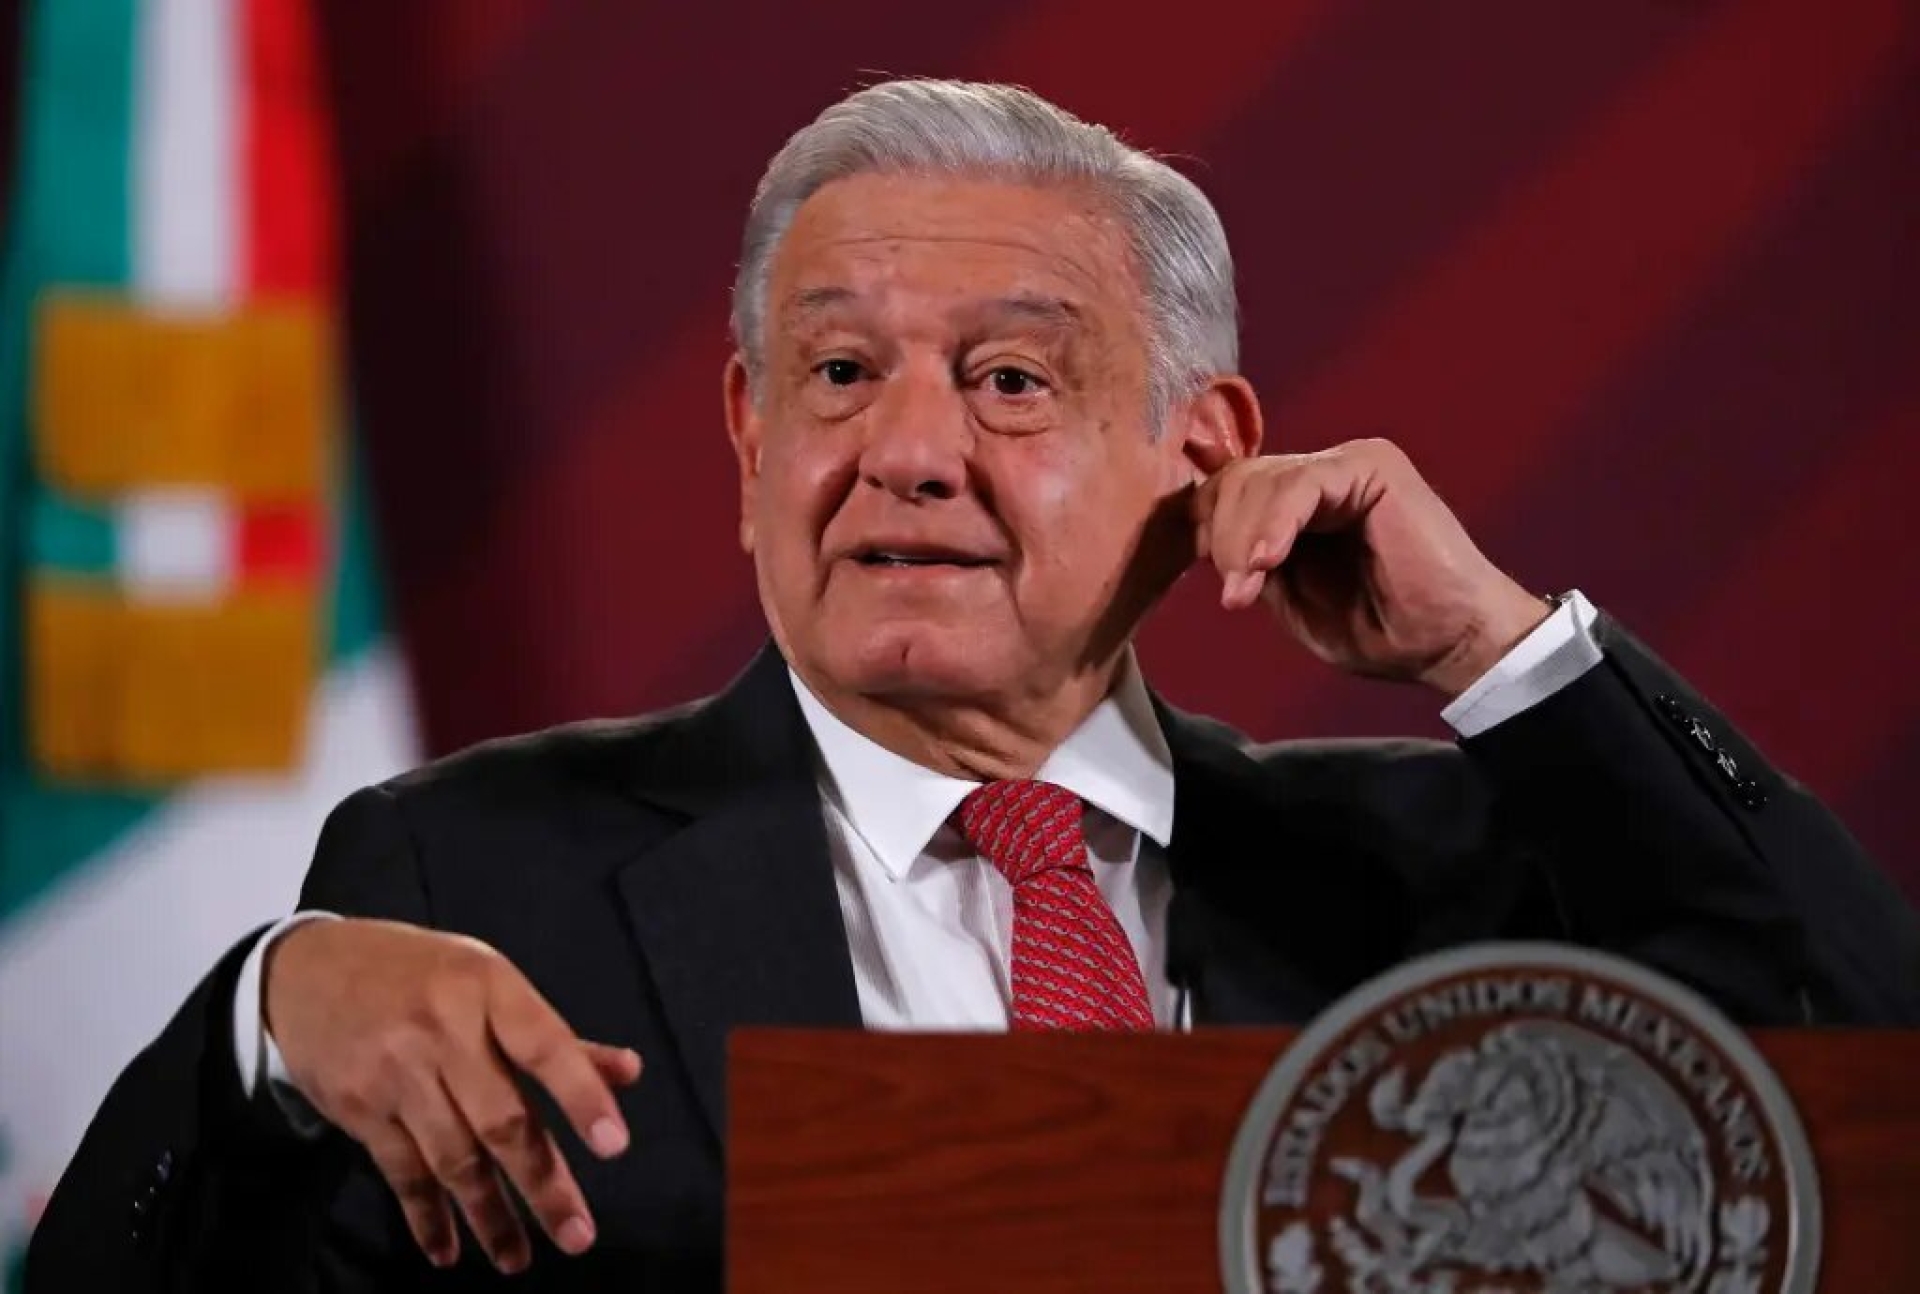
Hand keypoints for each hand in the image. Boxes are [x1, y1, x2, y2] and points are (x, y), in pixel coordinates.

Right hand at [263, 918, 641, 1272]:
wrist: (307, 970)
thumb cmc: (422, 974)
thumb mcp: (489, 981)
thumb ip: (554, 1036)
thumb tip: (628, 1073)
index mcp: (488, 988)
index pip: (546, 1047)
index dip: (583, 1096)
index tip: (614, 1147)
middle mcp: (443, 1030)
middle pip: (501, 1119)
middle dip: (543, 1184)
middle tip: (578, 1236)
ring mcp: (396, 1073)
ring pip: (453, 1157)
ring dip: (489, 1216)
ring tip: (519, 1259)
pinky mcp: (357, 1108)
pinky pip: (401, 1172)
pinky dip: (426, 1217)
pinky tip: (448, 1250)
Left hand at [1192, 438, 1548, 696]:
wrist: (1451, 644)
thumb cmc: (1382, 631)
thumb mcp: (1293, 602)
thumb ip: (1253, 563)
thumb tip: (1200, 532)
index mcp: (1298, 506)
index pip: (1229, 493)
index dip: (1207, 532)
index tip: (1222, 587)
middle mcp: (1320, 475)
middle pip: (1236, 480)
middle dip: (1222, 538)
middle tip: (1236, 593)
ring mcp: (1346, 465)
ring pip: (1260, 478)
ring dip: (1242, 538)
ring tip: (1248, 588)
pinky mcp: (1370, 465)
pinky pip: (1300, 482)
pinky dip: (1275, 522)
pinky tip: (1269, 561)